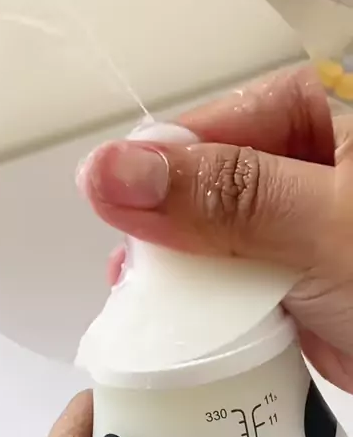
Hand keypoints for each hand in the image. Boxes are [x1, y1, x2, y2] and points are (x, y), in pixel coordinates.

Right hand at [77, 65, 352, 391]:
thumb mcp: (325, 224)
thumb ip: (226, 196)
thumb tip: (111, 169)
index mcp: (311, 114)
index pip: (203, 128)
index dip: (155, 172)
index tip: (123, 224)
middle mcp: (293, 161)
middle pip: (192, 183)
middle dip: (159, 230)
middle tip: (128, 275)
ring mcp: (285, 221)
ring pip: (200, 234)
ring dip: (173, 271)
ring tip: (142, 302)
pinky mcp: (283, 274)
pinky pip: (222, 278)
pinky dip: (200, 303)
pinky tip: (176, 322)